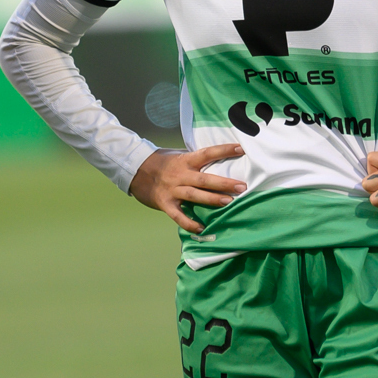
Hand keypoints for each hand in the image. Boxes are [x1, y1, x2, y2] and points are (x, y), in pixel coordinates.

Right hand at [129, 143, 245, 232]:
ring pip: (194, 195)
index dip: (224, 150)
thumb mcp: (178, 155)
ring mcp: (172, 190)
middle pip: (204, 179)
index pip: (208, 153)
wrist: (135, 170)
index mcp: (185, 160)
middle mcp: (180, 175)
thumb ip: (195, 159)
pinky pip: (178, 215)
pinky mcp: (165, 203)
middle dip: (224, 183)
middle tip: (241, 186)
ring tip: (228, 202)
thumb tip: (218, 158)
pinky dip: (189, 223)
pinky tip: (201, 228)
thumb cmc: (161, 162)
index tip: (240, 149)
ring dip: (212, 199)